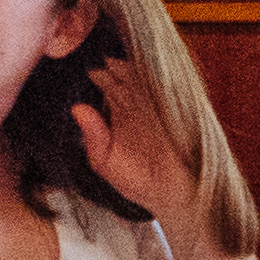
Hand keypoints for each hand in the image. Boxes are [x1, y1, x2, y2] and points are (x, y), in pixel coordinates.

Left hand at [69, 55, 200, 226]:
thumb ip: (93, 136)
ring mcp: (160, 104)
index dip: (102, 76)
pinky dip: (163, 80)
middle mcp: (138, 103)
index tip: (94, 73)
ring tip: (132, 69)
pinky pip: (172, 87)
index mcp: (119, 112)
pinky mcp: (182, 108)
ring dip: (140, 70)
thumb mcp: (106, 161)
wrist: (173, 194)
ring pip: (148, 77)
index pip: (108, 83)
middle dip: (119, 68)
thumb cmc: (136, 181)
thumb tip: (77, 108)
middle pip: (128, 75)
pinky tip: (153, 77)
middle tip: (112, 64)